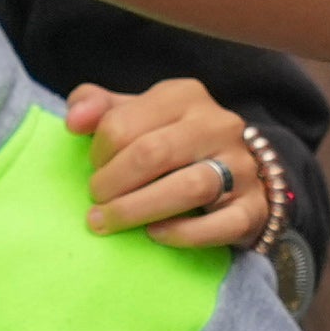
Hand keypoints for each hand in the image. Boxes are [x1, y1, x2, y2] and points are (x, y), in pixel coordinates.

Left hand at [65, 76, 273, 248]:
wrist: (241, 174)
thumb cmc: (174, 144)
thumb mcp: (138, 115)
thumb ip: (99, 108)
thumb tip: (74, 120)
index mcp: (185, 96)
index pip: (125, 121)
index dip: (99, 152)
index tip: (94, 170)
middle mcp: (218, 124)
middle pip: (153, 153)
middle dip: (112, 183)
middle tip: (95, 203)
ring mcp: (242, 166)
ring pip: (189, 187)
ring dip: (138, 210)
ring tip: (109, 222)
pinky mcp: (255, 207)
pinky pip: (220, 225)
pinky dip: (182, 234)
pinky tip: (154, 234)